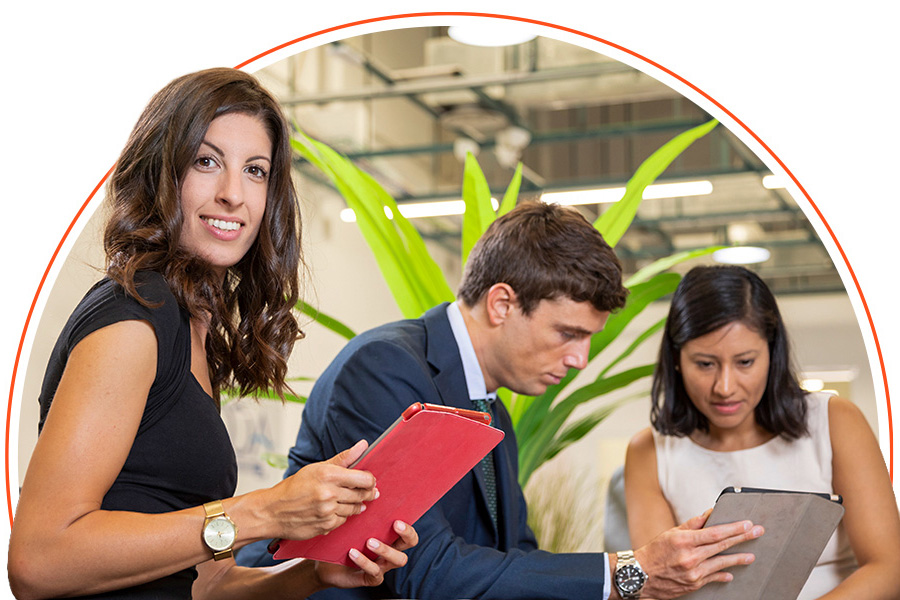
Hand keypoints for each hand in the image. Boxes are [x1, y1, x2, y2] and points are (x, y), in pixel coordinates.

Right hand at [265, 440, 377, 540]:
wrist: (273, 511)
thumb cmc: (294, 487)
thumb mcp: (317, 467)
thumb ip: (344, 458)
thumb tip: (363, 445)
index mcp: (329, 475)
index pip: (364, 479)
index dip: (370, 480)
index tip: (368, 480)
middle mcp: (329, 493)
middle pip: (362, 494)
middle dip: (366, 493)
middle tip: (364, 491)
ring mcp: (328, 511)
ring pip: (355, 508)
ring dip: (354, 504)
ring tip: (344, 499)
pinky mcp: (326, 526)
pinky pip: (344, 520)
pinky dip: (341, 515)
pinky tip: (333, 510)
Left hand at [314, 520, 418, 588]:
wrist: (325, 565)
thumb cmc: (342, 540)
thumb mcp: (353, 526)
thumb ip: (363, 512)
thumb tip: (366, 487)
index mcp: (389, 539)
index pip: (409, 534)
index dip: (408, 528)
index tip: (397, 520)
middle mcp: (390, 553)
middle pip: (410, 544)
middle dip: (406, 534)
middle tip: (395, 524)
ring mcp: (382, 566)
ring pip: (397, 560)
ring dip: (385, 549)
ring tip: (369, 541)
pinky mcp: (370, 578)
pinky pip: (374, 572)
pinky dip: (364, 561)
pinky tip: (353, 552)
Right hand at [633, 509, 763, 598]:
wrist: (640, 576)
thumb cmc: (655, 552)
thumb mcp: (671, 533)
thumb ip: (693, 524)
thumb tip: (710, 514)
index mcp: (684, 541)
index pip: (715, 532)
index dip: (733, 528)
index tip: (746, 524)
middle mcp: (690, 557)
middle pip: (722, 546)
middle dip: (742, 538)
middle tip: (757, 532)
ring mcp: (693, 573)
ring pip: (721, 564)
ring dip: (738, 559)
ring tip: (751, 556)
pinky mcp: (693, 585)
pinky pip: (712, 578)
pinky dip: (722, 575)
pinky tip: (731, 574)